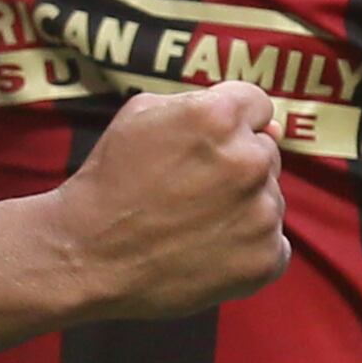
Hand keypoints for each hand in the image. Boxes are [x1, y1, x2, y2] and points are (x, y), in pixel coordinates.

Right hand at [59, 82, 289, 320]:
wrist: (86, 255)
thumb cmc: (110, 180)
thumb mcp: (141, 114)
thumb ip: (204, 103)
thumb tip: (273, 126)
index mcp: (219, 117)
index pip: (259, 106)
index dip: (233, 126)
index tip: (206, 150)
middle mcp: (249, 161)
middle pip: (267, 154)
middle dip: (237, 167)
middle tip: (190, 191)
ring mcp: (261, 213)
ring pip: (270, 200)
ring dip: (244, 209)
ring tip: (193, 224)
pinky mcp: (264, 259)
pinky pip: (274, 245)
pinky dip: (249, 249)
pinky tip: (209, 251)